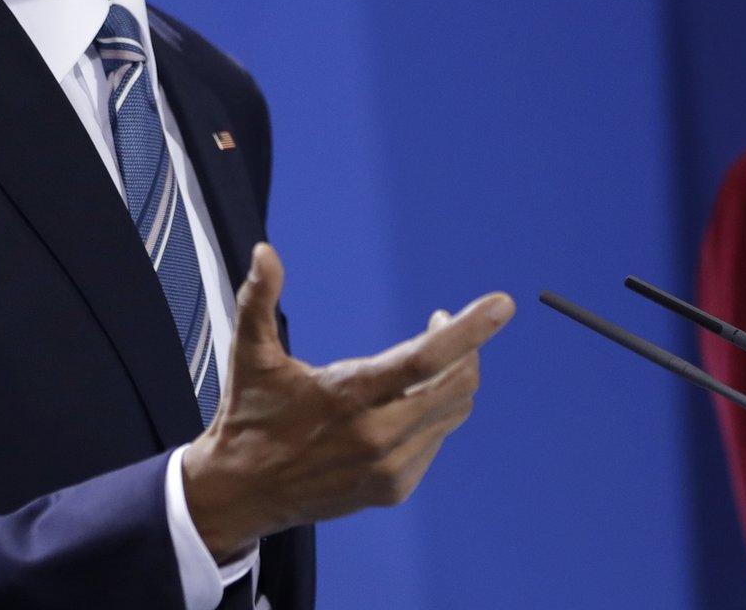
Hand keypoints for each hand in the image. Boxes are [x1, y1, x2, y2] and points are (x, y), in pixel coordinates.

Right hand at [182, 243, 515, 560]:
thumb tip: (265, 252)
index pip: (425, 360)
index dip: (470, 330)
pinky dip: (436, 411)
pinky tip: (407, 401)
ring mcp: (390, 467)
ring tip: (426, 359)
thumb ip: (258, 300)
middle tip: (441, 323)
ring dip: (453, 377)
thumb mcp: (250, 357)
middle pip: (457, 384)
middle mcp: (378, 436)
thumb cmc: (249, 418)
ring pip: (453, 411)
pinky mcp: (395, 488)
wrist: (242, 494)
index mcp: (349, 396)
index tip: (503, 304)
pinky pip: (438, 438)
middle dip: (465, 347)